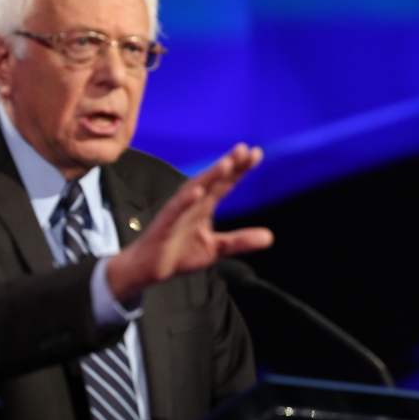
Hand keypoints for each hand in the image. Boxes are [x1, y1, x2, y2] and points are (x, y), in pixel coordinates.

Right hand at [106, 143, 273, 299]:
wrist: (149, 269)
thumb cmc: (179, 254)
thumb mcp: (217, 249)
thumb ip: (241, 241)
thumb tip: (270, 237)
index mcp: (204, 206)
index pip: (225, 184)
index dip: (240, 169)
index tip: (256, 154)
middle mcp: (192, 204)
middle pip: (213, 180)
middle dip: (229, 164)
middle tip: (245, 150)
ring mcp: (177, 212)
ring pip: (195, 189)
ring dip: (210, 176)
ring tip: (226, 164)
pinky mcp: (164, 225)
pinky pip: (175, 210)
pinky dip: (185, 201)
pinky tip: (197, 192)